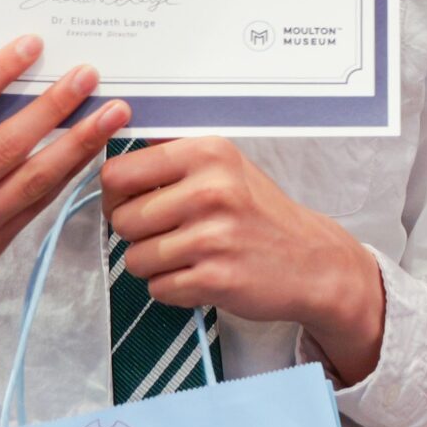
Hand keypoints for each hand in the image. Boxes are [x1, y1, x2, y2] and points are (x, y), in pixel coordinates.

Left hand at [101, 137, 385, 385]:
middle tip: (170, 233)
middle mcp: (211, 190)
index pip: (118, 173)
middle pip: (121, 219)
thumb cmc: (261, 214)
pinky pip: (158, 289)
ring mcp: (213, 236)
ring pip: (135, 258)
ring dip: (155, 264)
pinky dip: (174, 288)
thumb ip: (173, 154)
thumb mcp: (225, 166)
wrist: (312, 261)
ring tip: (189, 255)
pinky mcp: (216, 278)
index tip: (134, 201)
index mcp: (208, 153)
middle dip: (137, 233)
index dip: (117, 194)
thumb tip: (114, 138)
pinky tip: (202, 274)